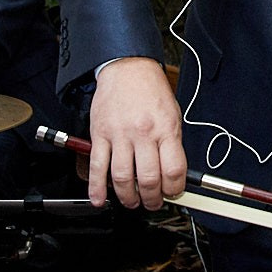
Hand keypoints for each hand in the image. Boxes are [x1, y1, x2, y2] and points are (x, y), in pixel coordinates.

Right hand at [88, 57, 186, 210]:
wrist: (127, 68)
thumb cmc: (151, 91)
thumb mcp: (172, 115)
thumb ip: (172, 144)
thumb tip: (173, 174)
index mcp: (165, 129)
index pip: (174, 170)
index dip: (175, 189)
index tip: (173, 193)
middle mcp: (143, 133)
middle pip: (148, 179)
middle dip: (152, 199)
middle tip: (153, 203)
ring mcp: (120, 135)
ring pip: (122, 178)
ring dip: (128, 198)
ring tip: (132, 202)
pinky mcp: (100, 135)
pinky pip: (97, 167)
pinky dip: (96, 188)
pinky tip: (99, 199)